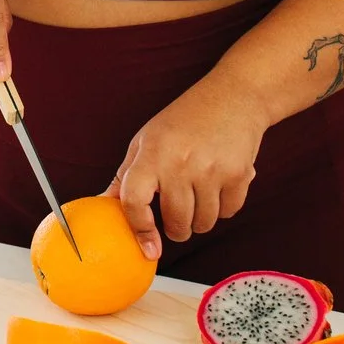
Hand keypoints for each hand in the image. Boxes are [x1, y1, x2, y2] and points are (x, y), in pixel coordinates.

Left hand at [108, 77, 268, 260]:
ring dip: (200, 220)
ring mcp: (211, 169)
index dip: (139, 228)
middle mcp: (180, 162)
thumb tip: (104, 204)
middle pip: (176, 222)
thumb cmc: (185, 119)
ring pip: (204, 224)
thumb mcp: (147, 139)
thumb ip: (126, 176)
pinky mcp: (239, 174)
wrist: (233, 96)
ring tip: (199, 197)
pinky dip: (224, 208)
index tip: (148, 247)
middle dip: (176, 229)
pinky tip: (219, 186)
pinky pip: (229, 213)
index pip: (134, 200)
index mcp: (151, 153)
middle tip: (178, 216)